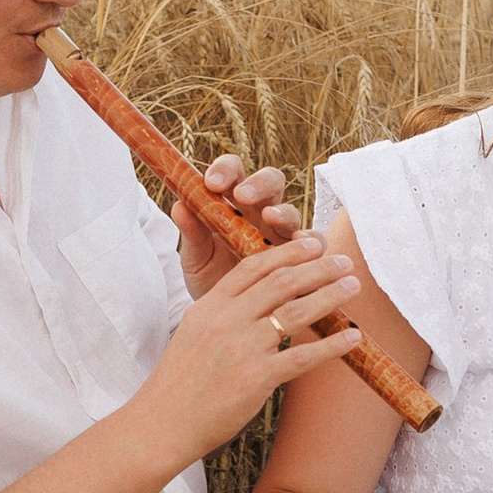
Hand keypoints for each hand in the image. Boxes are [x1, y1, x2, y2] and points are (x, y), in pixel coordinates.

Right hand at [136, 241, 358, 464]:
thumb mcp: (193, 332)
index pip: (254, 266)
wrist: (163, 423)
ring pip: (297, 311)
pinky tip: (353, 337)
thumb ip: (223, 311)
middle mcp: (227, 320)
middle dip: (318, 267)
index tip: (312, 245)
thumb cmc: (178, 382)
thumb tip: (255, 298)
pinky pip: (303, 356)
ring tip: (353, 287)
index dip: (287, 252)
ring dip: (331, 295)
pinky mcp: (256, 379)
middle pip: (282, 282)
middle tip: (343, 261)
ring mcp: (243, 348)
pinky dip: (332, 345)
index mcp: (210, 305)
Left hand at [175, 155, 304, 295]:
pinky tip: (300, 243)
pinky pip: (313, 241)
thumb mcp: (196, 258)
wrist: (227, 322)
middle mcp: (260, 212)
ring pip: (290, 209)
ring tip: (270, 218)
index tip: (212, 182)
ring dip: (281, 211)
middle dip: (258, 184)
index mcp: (232, 203)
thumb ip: (192, 233)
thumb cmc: (210, 280)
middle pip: (270, 181)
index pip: (233, 172)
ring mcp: (282, 233)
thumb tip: (179, 206)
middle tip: (242, 196)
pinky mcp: (300, 256)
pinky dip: (310, 239)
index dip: (226, 170)